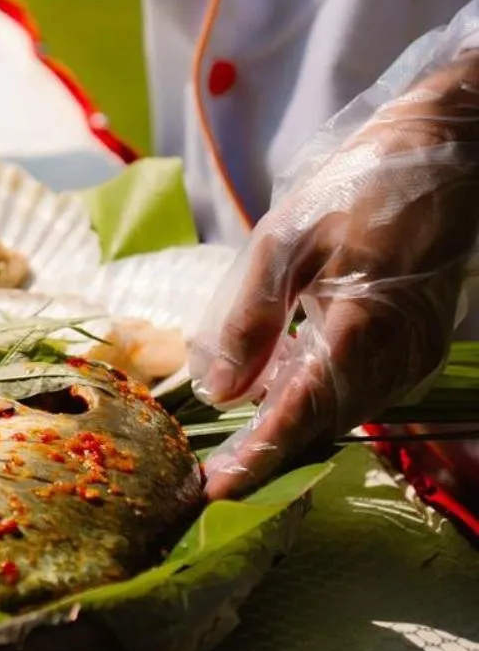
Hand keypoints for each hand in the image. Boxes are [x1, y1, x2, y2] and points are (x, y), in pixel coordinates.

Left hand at [191, 54, 478, 498]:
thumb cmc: (357, 191)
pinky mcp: (412, 346)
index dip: (257, 456)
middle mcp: (396, 355)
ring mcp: (412, 355)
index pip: (301, 412)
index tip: (216, 490)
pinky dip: (314, 396)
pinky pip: (358, 387)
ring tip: (233, 446)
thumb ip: (248, 319)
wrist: (440, 160)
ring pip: (341, 409)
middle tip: (211, 478)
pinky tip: (275, 389)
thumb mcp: (283, 242)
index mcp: (362, 328)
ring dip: (289, 427)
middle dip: (267, 452)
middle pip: (322, 422)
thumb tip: (220, 390)